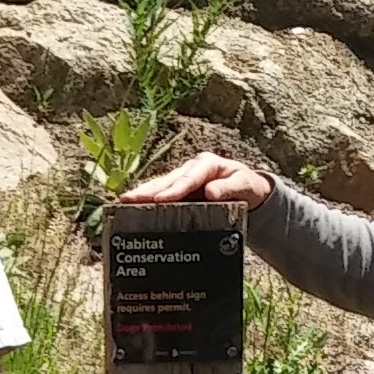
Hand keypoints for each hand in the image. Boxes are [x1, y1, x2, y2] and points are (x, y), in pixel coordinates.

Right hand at [121, 151, 275, 205]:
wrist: (249, 193)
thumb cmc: (248, 188)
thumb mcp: (246, 186)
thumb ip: (231, 188)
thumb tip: (211, 192)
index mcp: (207, 164)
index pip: (188, 178)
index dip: (173, 190)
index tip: (160, 200)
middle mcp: (191, 169)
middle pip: (167, 180)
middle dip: (148, 190)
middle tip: (130, 199)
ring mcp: (182, 180)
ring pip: (159, 185)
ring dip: (142, 194)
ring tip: (124, 202)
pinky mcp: (178, 192)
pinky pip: (161, 195)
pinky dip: (147, 201)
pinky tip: (133, 208)